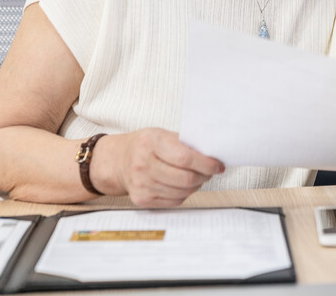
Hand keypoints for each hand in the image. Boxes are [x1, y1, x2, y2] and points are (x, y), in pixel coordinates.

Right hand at [92, 128, 224, 206]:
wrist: (118, 161)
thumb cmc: (145, 146)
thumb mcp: (162, 134)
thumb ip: (185, 143)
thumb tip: (212, 154)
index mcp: (150, 143)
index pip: (185, 158)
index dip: (206, 164)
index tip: (218, 165)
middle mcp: (142, 165)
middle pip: (185, 179)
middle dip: (205, 176)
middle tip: (210, 171)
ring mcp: (141, 185)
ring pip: (182, 192)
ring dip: (196, 186)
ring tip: (197, 176)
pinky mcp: (142, 200)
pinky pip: (174, 202)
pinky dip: (185, 194)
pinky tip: (183, 185)